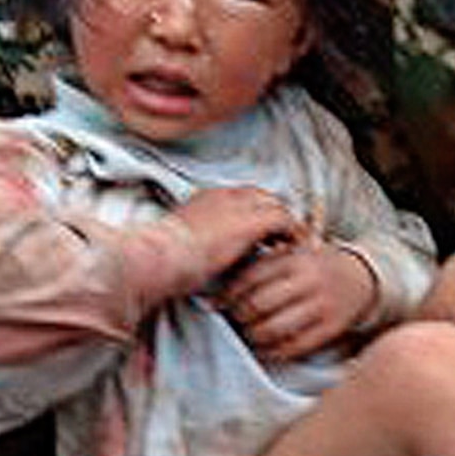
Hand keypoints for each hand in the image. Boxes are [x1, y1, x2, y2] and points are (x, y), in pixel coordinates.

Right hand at [170, 187, 300, 282]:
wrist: (160, 258)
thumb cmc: (162, 260)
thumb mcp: (179, 244)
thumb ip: (196, 242)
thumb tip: (201, 257)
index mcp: (204, 198)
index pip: (240, 197)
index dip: (253, 212)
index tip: (261, 232)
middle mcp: (223, 195)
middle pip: (262, 196)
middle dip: (274, 214)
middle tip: (283, 236)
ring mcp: (239, 206)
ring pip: (276, 206)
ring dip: (286, 224)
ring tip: (293, 243)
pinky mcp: (252, 222)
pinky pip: (284, 220)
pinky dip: (292, 233)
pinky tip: (295, 248)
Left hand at [218, 239, 378, 360]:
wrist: (359, 278)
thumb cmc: (314, 266)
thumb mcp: (291, 253)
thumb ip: (261, 266)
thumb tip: (218, 293)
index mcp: (295, 258)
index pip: (250, 278)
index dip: (228, 295)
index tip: (218, 304)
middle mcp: (308, 281)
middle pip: (258, 304)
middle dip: (238, 316)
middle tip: (231, 320)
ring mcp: (322, 305)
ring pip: (273, 329)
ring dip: (252, 336)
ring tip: (246, 333)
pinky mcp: (331, 328)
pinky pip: (294, 347)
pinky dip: (272, 352)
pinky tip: (264, 348)